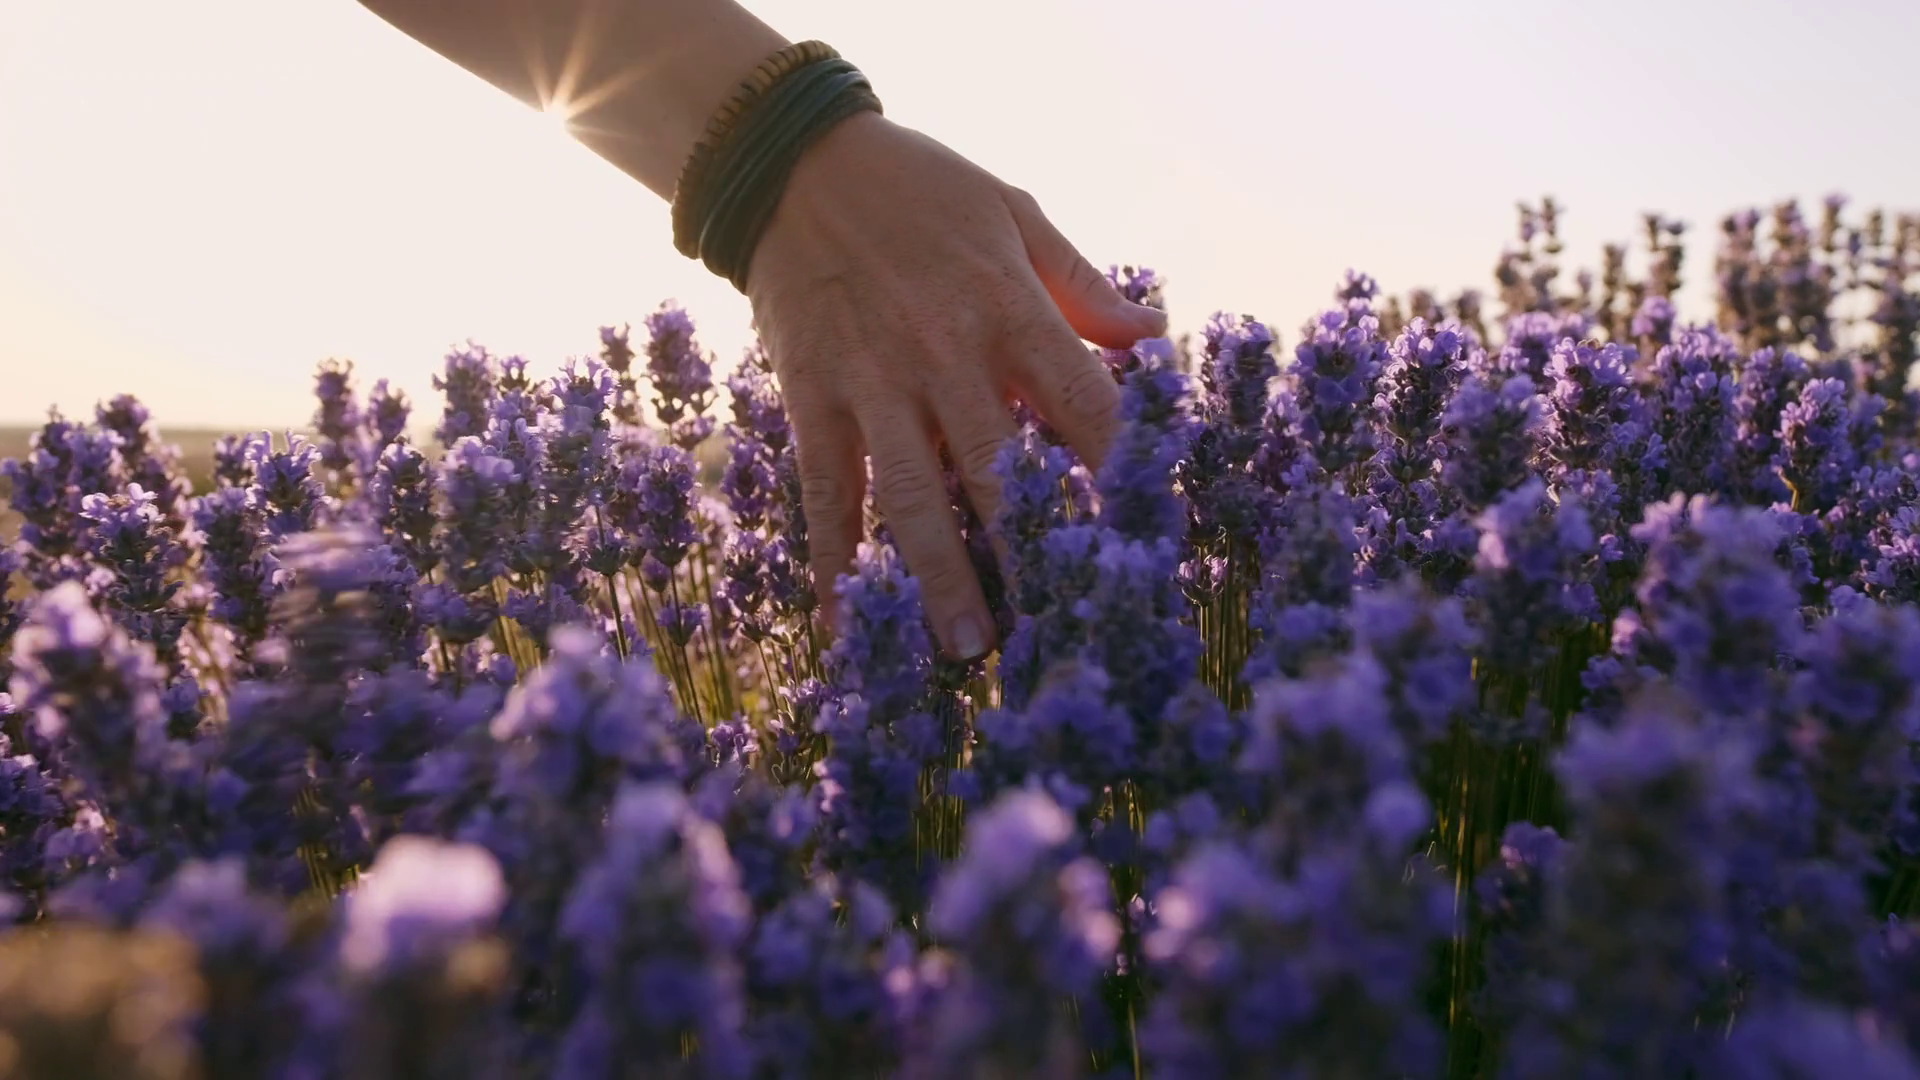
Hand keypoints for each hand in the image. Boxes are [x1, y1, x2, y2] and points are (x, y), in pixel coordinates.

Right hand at [746, 111, 1166, 659]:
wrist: (793, 160)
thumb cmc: (920, 187)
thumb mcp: (1012, 213)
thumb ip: (1082, 285)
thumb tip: (1156, 337)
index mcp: (1009, 307)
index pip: (1084, 404)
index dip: (1123, 473)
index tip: (1155, 538)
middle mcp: (944, 352)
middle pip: (1001, 469)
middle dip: (1035, 553)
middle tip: (1065, 629)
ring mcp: (872, 380)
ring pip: (912, 496)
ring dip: (941, 577)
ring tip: (966, 650)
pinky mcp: (810, 396)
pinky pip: (826, 490)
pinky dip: (832, 560)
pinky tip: (840, 623)